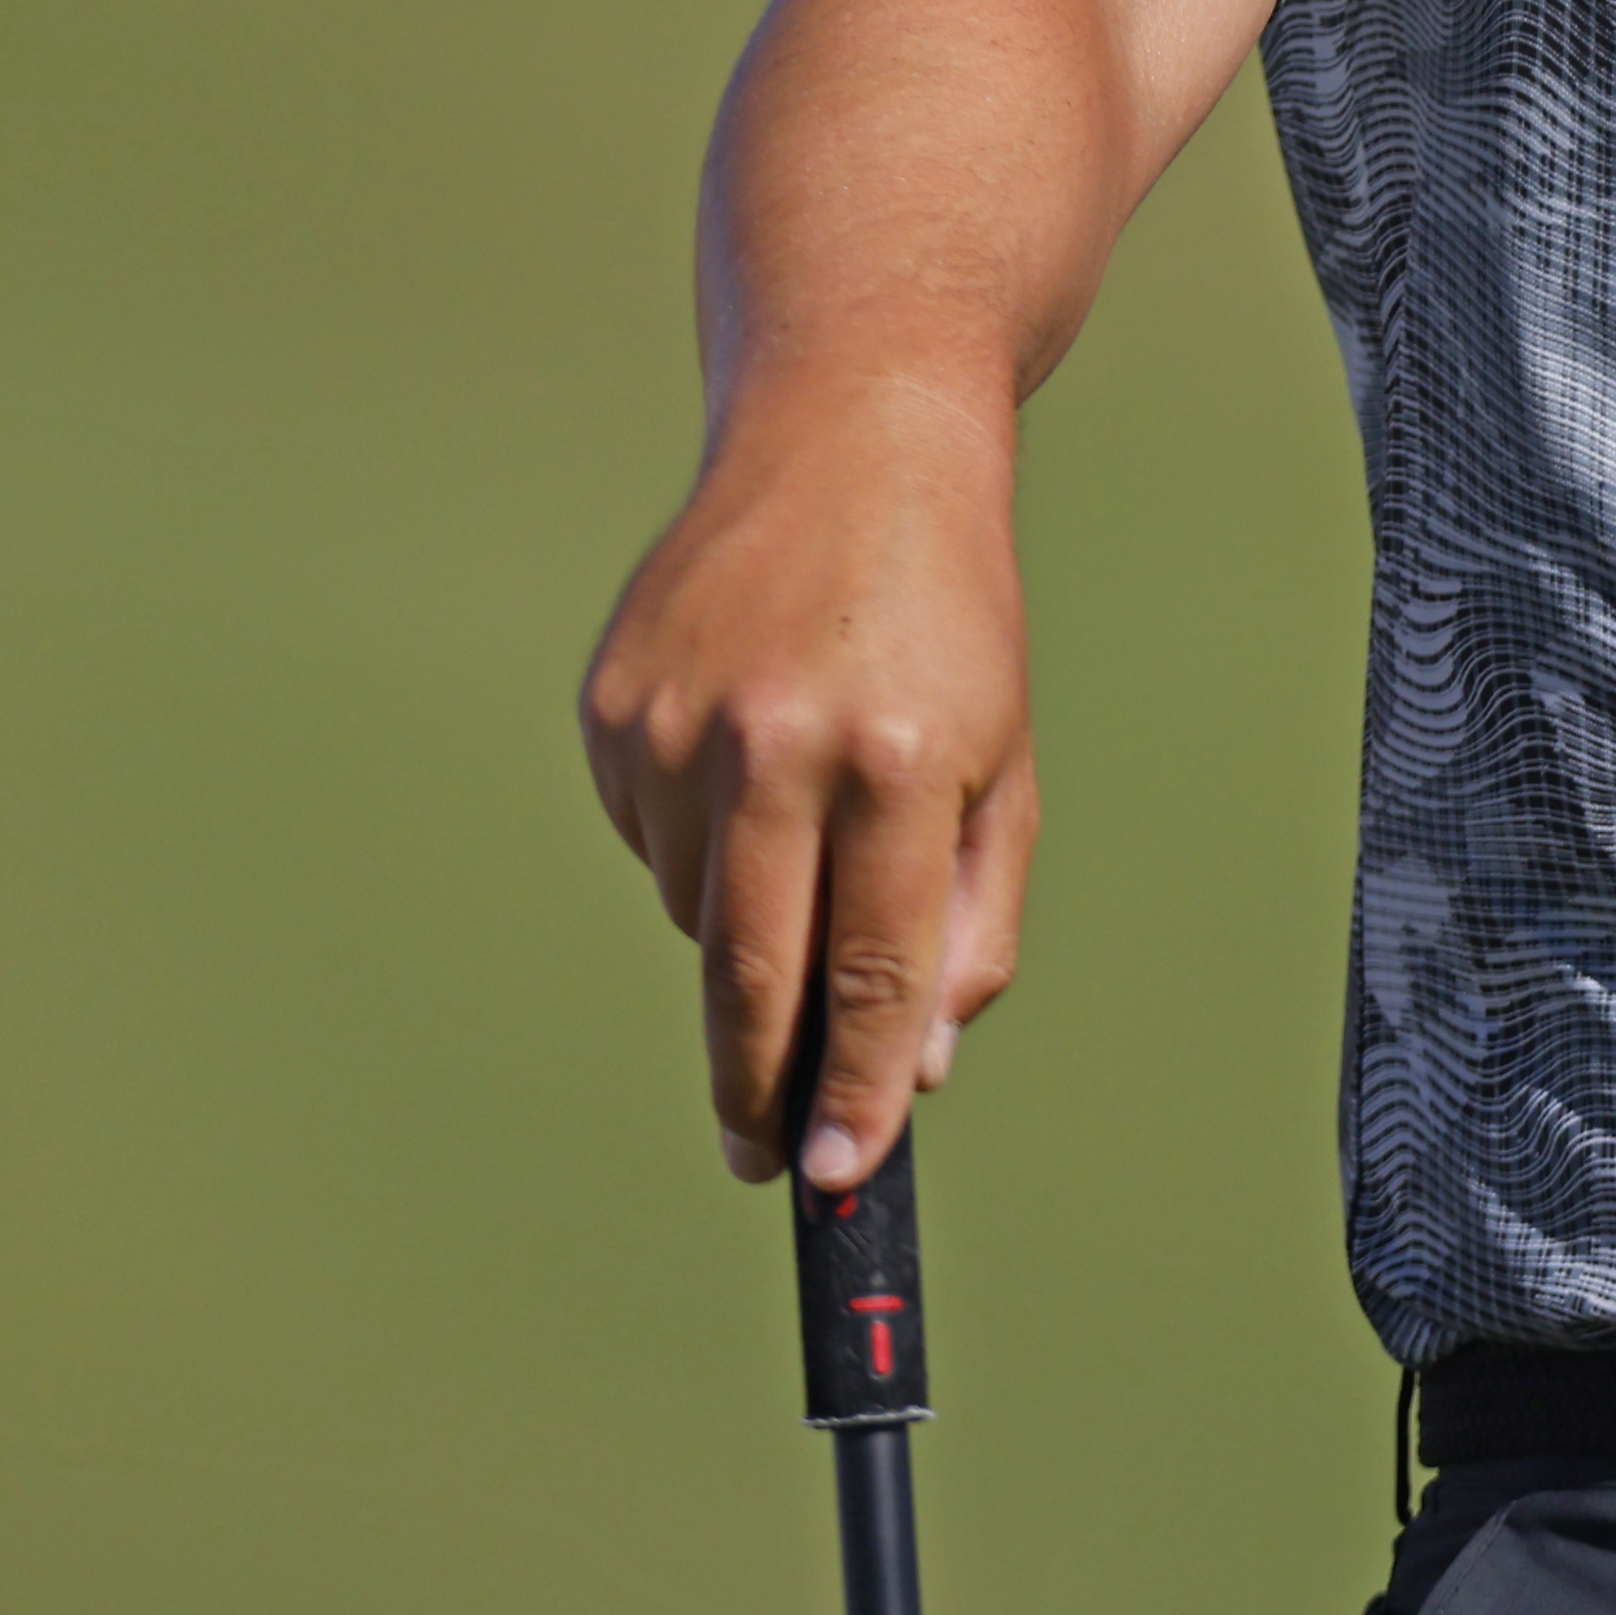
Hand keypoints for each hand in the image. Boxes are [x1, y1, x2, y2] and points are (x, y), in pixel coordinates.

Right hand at [577, 365, 1039, 1190]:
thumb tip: (909, 1068)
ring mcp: (679, 727)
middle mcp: (778, 745)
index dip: (851, 1089)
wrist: (852, 442)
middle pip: (753, 977)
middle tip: (766, 1157)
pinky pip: (652, 846)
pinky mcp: (611, 711)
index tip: (835, 1172)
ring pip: (699, 916)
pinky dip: (700, 849)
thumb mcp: (1003, 763)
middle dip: (758, 1086)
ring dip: (748, 929)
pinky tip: (747, 764)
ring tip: (805, 829)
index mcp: (900, 762)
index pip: (869, 973)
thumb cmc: (949, 620)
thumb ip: (967, 923)